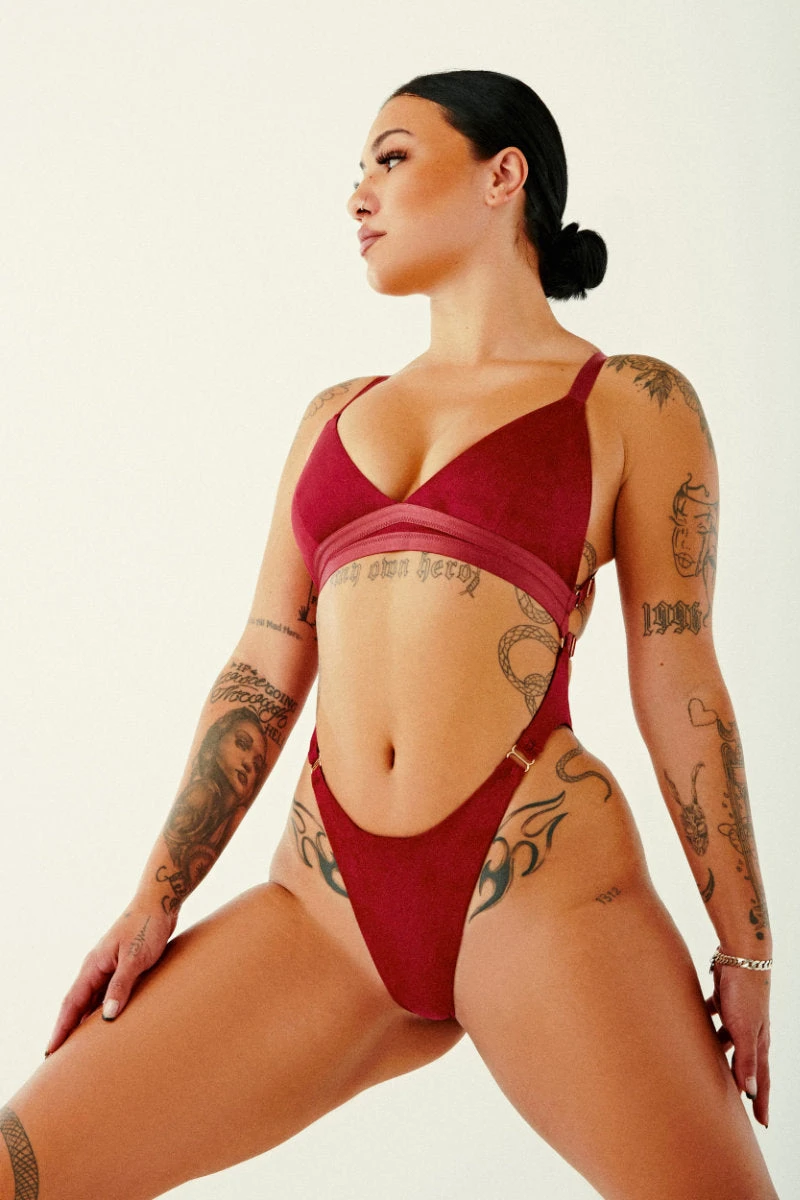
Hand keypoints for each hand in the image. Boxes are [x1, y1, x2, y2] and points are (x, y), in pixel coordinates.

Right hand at [45, 905, 176, 1054]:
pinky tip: (109, 1022)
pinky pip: (108, 994)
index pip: (72, 1003)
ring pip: (93, 1000)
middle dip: (69, 1029)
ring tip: (82, 1048)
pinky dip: (104, 1009)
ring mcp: (110, 967)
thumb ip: (122, 986)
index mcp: (94, 965)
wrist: (160, 903)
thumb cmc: (147, 927)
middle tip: (60, 1058)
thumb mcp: (135, 958)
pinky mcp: (124, 966)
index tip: (50, 1050)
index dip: (61, 1028)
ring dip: (87, 1021)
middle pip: (78, 1005)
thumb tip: (108, 1017)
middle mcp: (97, 967)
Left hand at [706, 961, 770, 1126]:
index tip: (762, 1124)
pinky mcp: (724, 1000)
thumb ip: (747, 1061)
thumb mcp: (745, 1030)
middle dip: (738, 1082)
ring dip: (717, 1054)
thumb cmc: (746, 994)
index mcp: (758, 1043)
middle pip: (744, 1064)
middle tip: (730, 1103)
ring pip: (725, 1042)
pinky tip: (690, 1027)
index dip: (762, 1102)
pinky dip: (704, 1023)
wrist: (742, 956)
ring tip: (704, 1068)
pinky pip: (713, 1016)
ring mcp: (737, 1016)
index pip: (761, 1080)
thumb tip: (752, 1093)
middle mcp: (750, 1032)